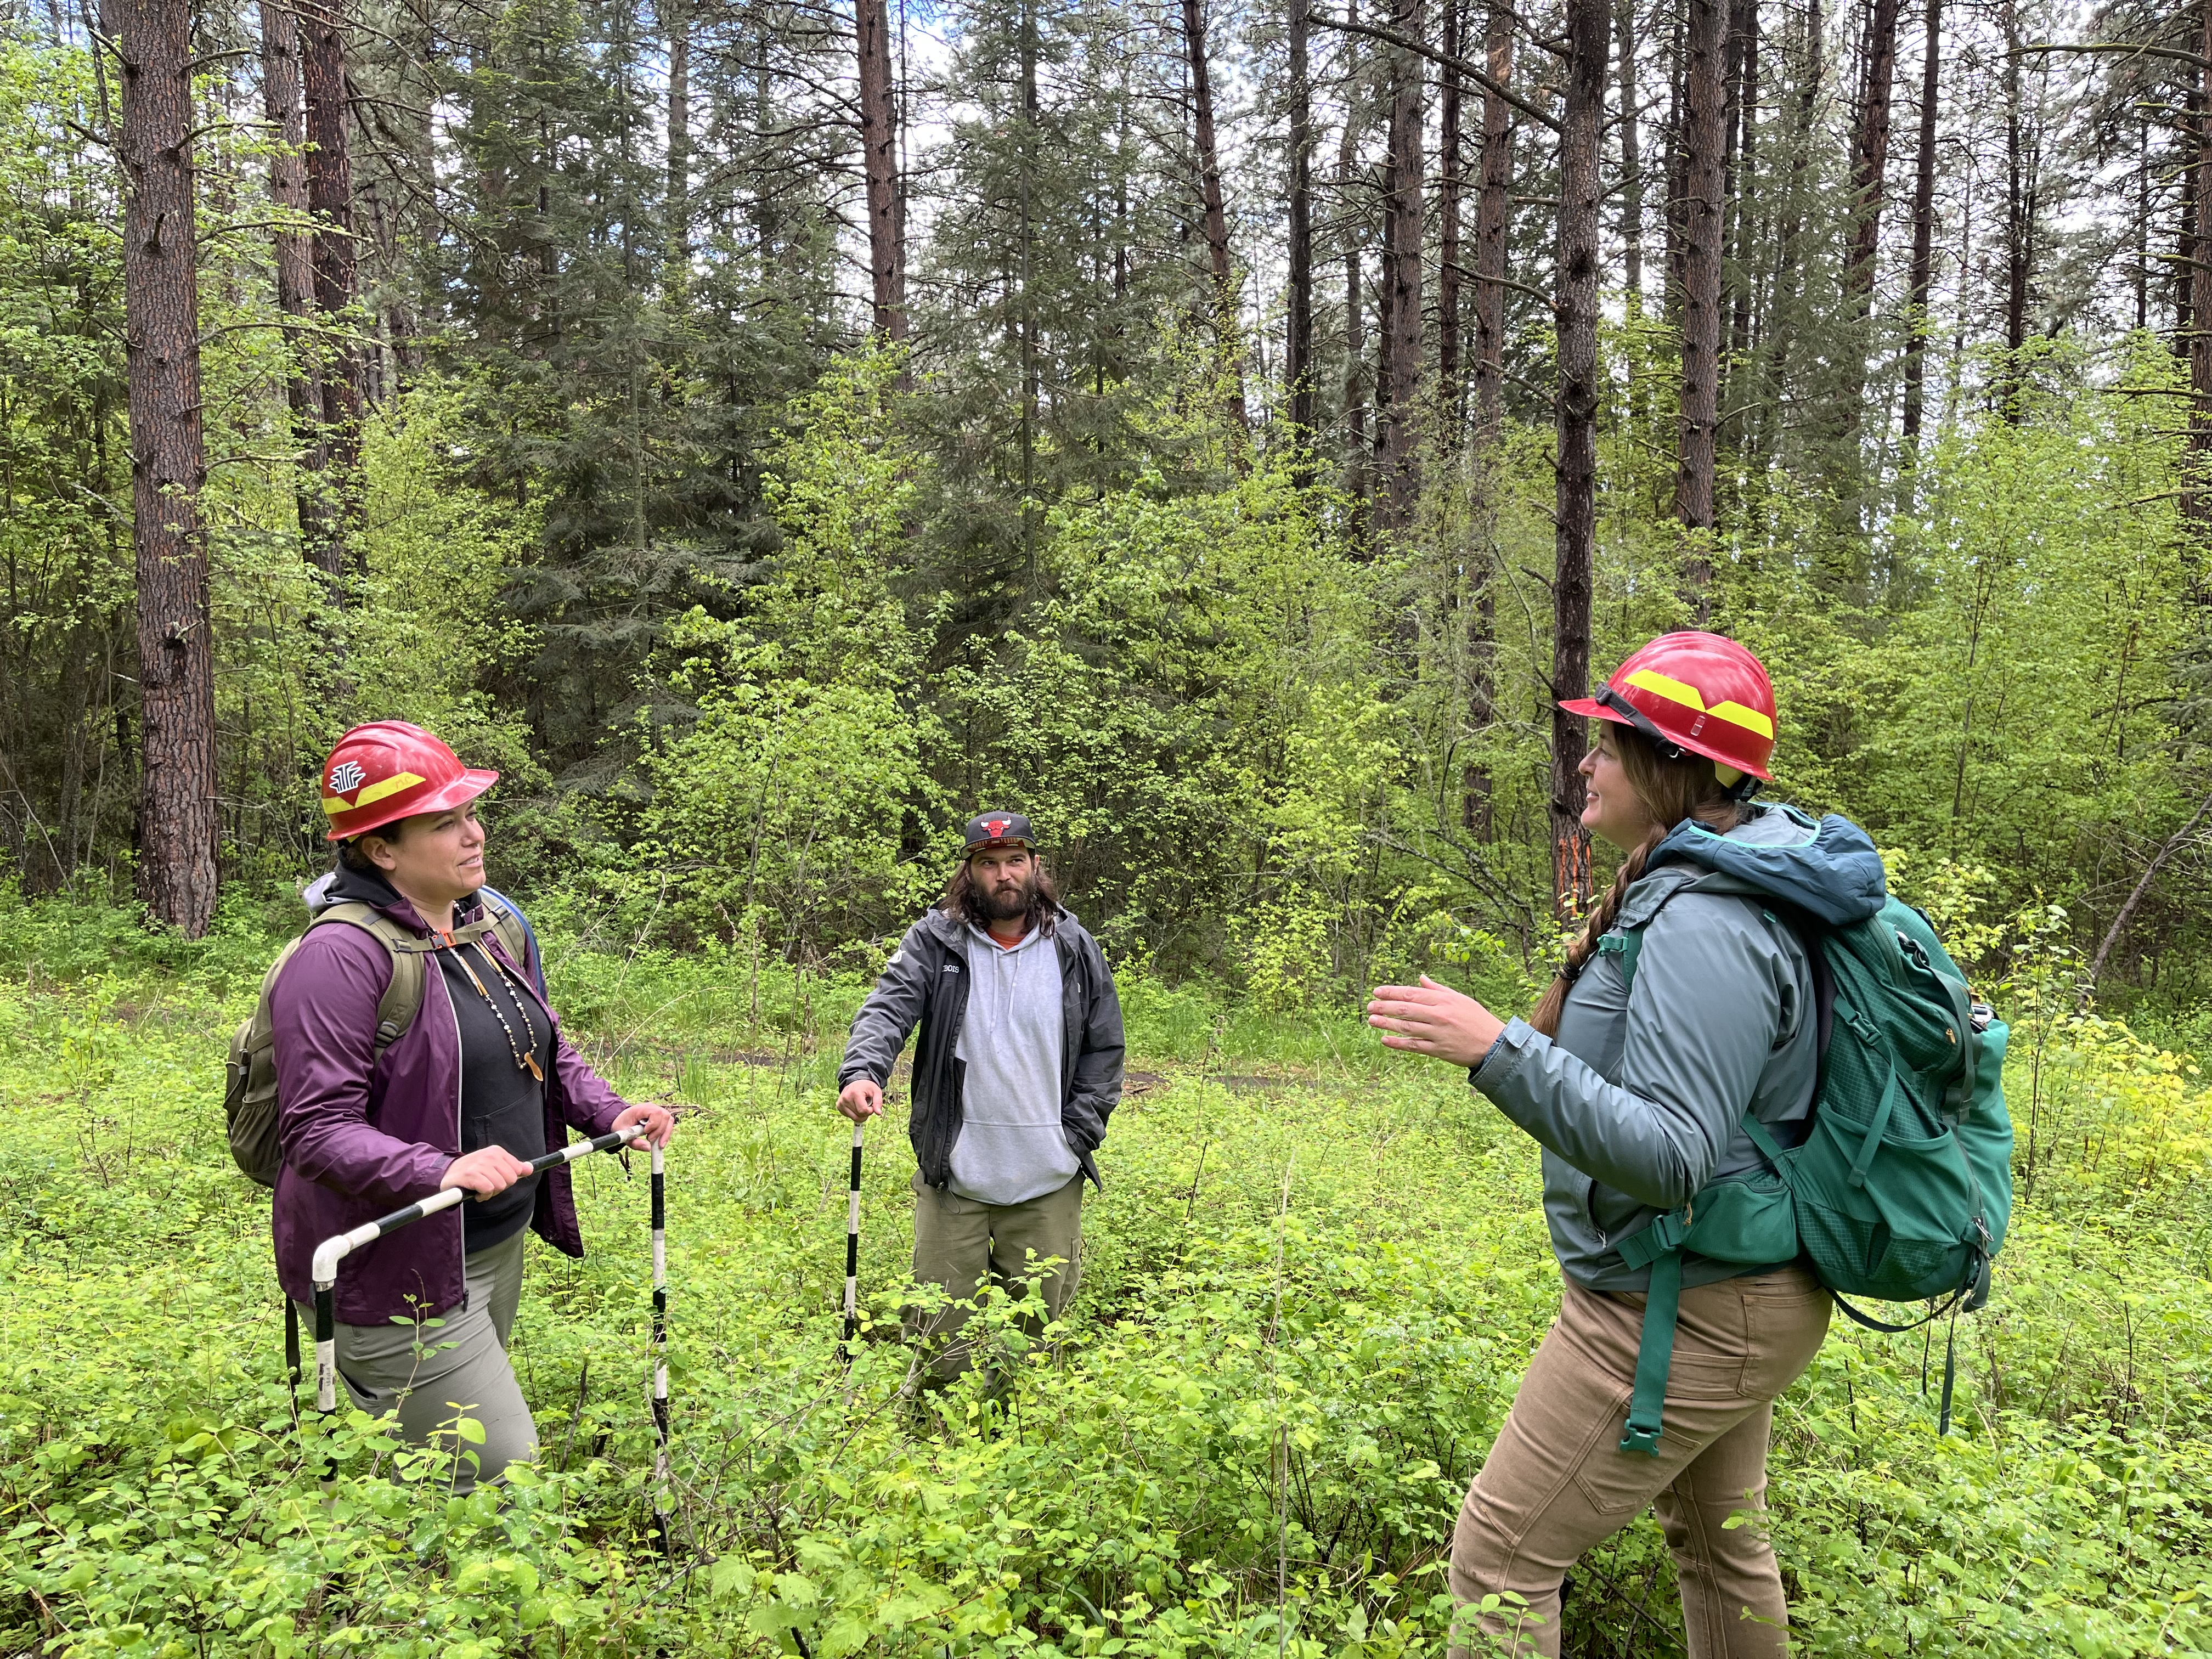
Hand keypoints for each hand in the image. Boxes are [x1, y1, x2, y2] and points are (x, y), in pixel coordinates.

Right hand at [440, 1145, 534, 1196]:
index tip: (496, 1178)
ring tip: (479, 1188)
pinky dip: (482, 1195)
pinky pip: (487, 1189)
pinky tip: (475, 1192)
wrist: (448, 1173)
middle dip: (500, 1187)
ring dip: (489, 1192)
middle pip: (510, 1180)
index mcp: (497, 1152)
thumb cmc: (473, 1171)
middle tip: (487, 1184)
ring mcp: (479, 1164)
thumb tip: (530, 1169)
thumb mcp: (494, 1166)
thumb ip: (513, 1167)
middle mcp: (489, 1155)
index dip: (507, 1180)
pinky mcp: (470, 1175)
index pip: (517, 1171)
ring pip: (499, 1186)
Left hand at [612, 1103, 677, 1148]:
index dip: (653, 1124)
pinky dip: (666, 1135)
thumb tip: (649, 1148)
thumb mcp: (624, 1135)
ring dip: (665, 1134)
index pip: (656, 1112)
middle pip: (665, 1116)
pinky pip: (668, 1125)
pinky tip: (660, 1142)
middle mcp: (652, 1108)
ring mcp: (658, 1112)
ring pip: (669, 1121)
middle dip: (659, 1131)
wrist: (622, 1120)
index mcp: (642, 1108)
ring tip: (657, 1144)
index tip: (645, 1132)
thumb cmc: (622, 1125)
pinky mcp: (661, 1118)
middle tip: (650, 1140)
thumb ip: (635, 1142)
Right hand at [837, 1079, 883, 1122]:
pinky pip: (849, 1116)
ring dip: (860, 1114)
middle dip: (865, 1112)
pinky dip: (855, 1114)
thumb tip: (878, 1113)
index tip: (871, 1105)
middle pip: (859, 1115)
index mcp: (855, 1093)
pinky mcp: (839, 1106)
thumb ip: (878, 1102)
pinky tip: (856, 1106)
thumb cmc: (866, 1087)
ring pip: (854, 1117)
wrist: (856, 1082)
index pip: (863, 1110)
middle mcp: (846, 1098)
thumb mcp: (876, 1091)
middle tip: (866, 1104)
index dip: (870, 1110)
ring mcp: (841, 1103)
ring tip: (861, 1105)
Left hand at [1366, 975, 1508, 1067]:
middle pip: (1405, 1009)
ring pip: (1406, 1027)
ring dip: (1386, 1023)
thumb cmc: (1476, 1019)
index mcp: (1443, 1000)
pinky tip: (1385, 1040)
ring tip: (1371, 1020)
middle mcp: (1439, 1015)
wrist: (1494, 1044)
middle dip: (1384, 1007)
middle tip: (1369, 1006)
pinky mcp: (1439, 1050)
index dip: (1392, 992)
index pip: (1412, 993)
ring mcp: (1438, 1033)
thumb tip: (1420, 978)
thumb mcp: (1460, 999)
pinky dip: (1398, 1043)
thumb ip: (1438, 989)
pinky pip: (1414, 1046)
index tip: (1376, 991)